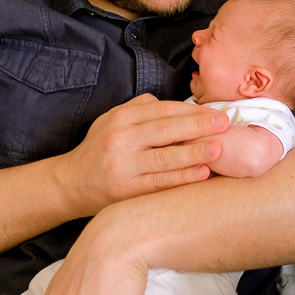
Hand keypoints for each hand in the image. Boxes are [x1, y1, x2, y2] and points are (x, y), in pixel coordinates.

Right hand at [58, 94, 227, 214]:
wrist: (70, 184)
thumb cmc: (99, 150)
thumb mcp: (111, 121)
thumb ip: (140, 108)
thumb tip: (175, 103)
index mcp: (120, 119)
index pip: (161, 110)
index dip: (190, 110)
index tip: (215, 112)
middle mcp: (120, 140)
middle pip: (164, 129)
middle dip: (197, 125)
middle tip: (225, 123)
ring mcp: (123, 167)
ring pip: (163, 158)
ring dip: (193, 152)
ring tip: (219, 148)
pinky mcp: (126, 191)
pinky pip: (158, 183)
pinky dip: (181, 178)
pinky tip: (202, 173)